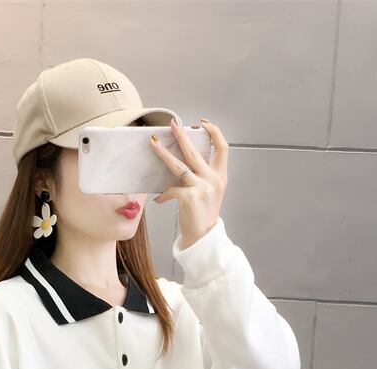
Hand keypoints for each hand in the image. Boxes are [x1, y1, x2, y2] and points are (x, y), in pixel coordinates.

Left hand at [150, 117, 228, 249]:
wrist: (204, 237)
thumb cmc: (204, 213)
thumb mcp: (210, 191)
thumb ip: (202, 175)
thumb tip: (182, 159)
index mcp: (220, 176)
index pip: (223, 147)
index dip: (214, 132)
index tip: (203, 123)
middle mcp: (213, 180)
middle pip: (195, 152)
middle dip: (182, 136)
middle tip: (172, 124)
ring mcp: (202, 188)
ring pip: (179, 166)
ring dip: (164, 153)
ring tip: (153, 143)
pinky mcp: (190, 198)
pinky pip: (171, 189)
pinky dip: (163, 194)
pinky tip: (159, 199)